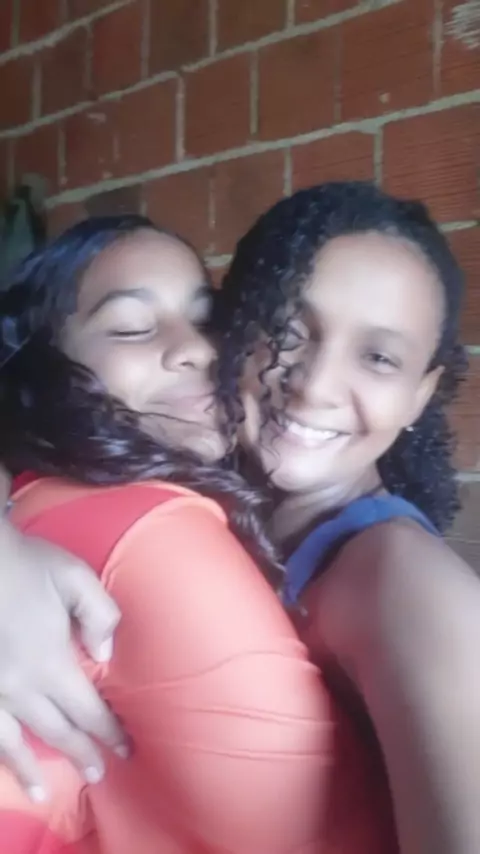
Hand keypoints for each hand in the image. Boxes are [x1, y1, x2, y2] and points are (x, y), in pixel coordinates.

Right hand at [0, 518, 127, 800]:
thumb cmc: (25, 563)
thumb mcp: (75, 578)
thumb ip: (99, 615)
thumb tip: (106, 655)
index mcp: (51, 662)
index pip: (89, 710)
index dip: (109, 732)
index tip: (126, 749)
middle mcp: (20, 686)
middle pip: (57, 731)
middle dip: (81, 754)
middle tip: (99, 775)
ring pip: (14, 742)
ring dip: (34, 769)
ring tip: (46, 792)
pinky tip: (5, 764)